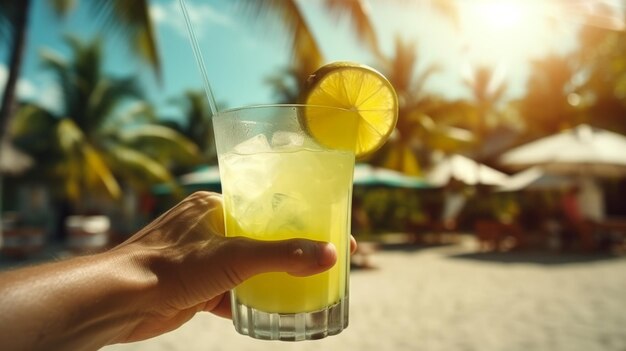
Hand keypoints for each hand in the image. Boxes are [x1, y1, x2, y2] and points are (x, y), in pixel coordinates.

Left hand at [113, 191, 357, 342]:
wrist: (120, 301)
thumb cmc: (171, 266)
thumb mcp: (235, 256)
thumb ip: (283, 255)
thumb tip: (330, 254)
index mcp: (214, 206)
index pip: (266, 208)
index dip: (299, 219)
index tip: (327, 231)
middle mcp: (207, 229)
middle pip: (260, 239)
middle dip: (289, 252)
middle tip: (322, 263)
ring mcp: (199, 259)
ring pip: (246, 267)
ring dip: (270, 279)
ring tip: (305, 288)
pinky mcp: (194, 287)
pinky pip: (230, 292)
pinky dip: (248, 301)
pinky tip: (271, 312)